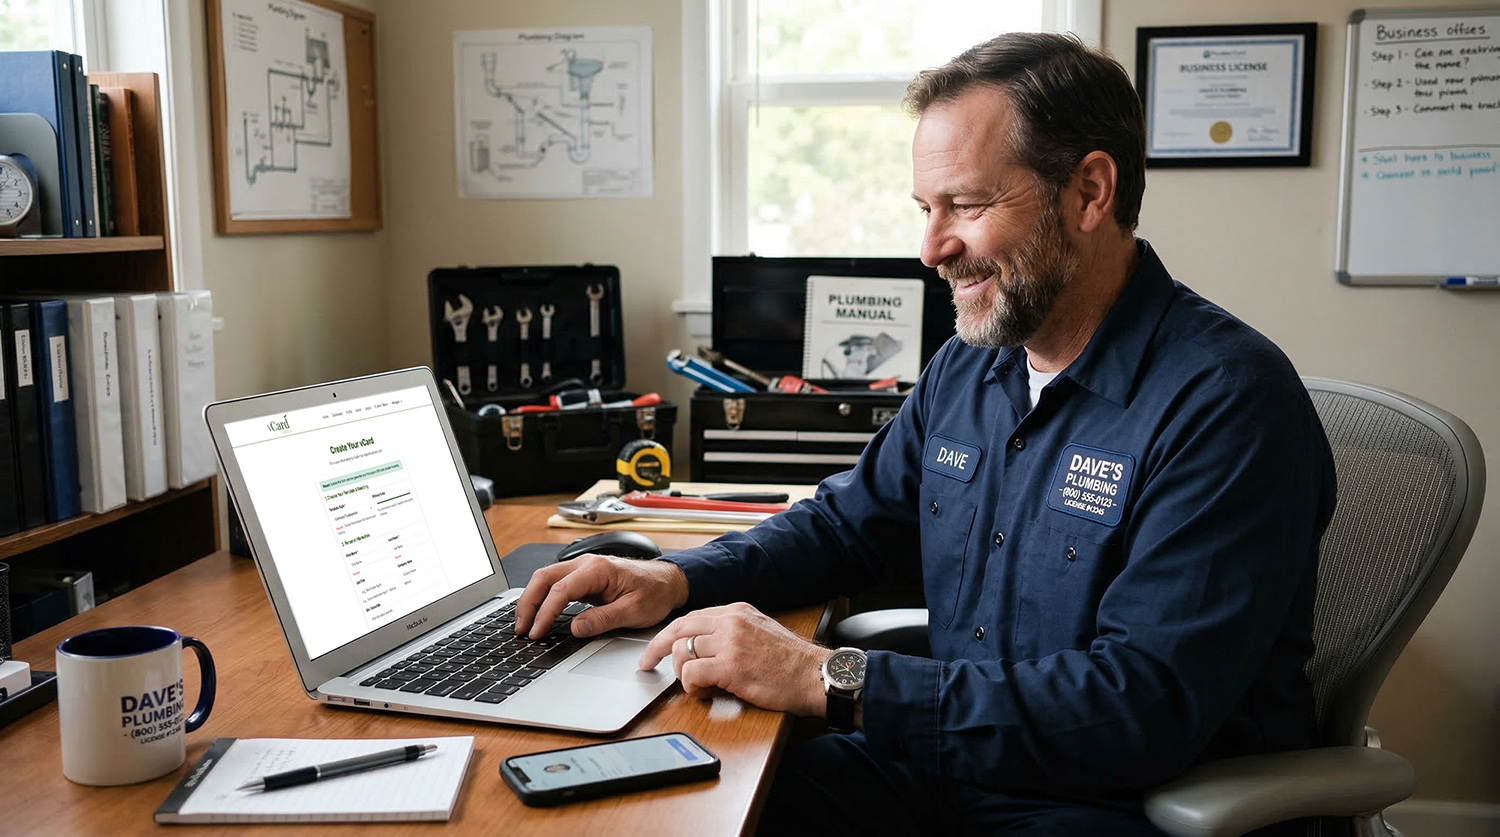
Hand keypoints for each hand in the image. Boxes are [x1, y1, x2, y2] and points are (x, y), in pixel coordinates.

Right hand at [514, 553, 688, 638]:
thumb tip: (575, 628)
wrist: (668, 582)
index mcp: (598, 569)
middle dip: (528, 603)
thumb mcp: (633, 611)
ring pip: (546, 579)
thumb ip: (603, 620)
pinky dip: (542, 598)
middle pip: (544, 578)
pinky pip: (556, 584)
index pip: (561, 590)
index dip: (545, 612)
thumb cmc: (655, 592)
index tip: (538, 631)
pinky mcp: (583, 578)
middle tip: (522, 628)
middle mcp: (587, 563)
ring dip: (532, 600)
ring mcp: (583, 569)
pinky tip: (538, 614)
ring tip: (525, 623)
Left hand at [638, 603, 826, 716]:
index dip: (670, 633)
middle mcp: (730, 621)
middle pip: (678, 628)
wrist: (813, 675)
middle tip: (647, 663)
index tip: (657, 647)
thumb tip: (703, 645)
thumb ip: (732, 631)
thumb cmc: (790, 662)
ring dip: (682, 673)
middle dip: (657, 647)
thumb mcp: (760, 631)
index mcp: (737, 611)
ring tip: (697, 684)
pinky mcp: (730, 667)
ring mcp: (730, 643)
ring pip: (682, 652)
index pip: (691, 617)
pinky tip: (704, 692)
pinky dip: (691, 687)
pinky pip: (691, 674)